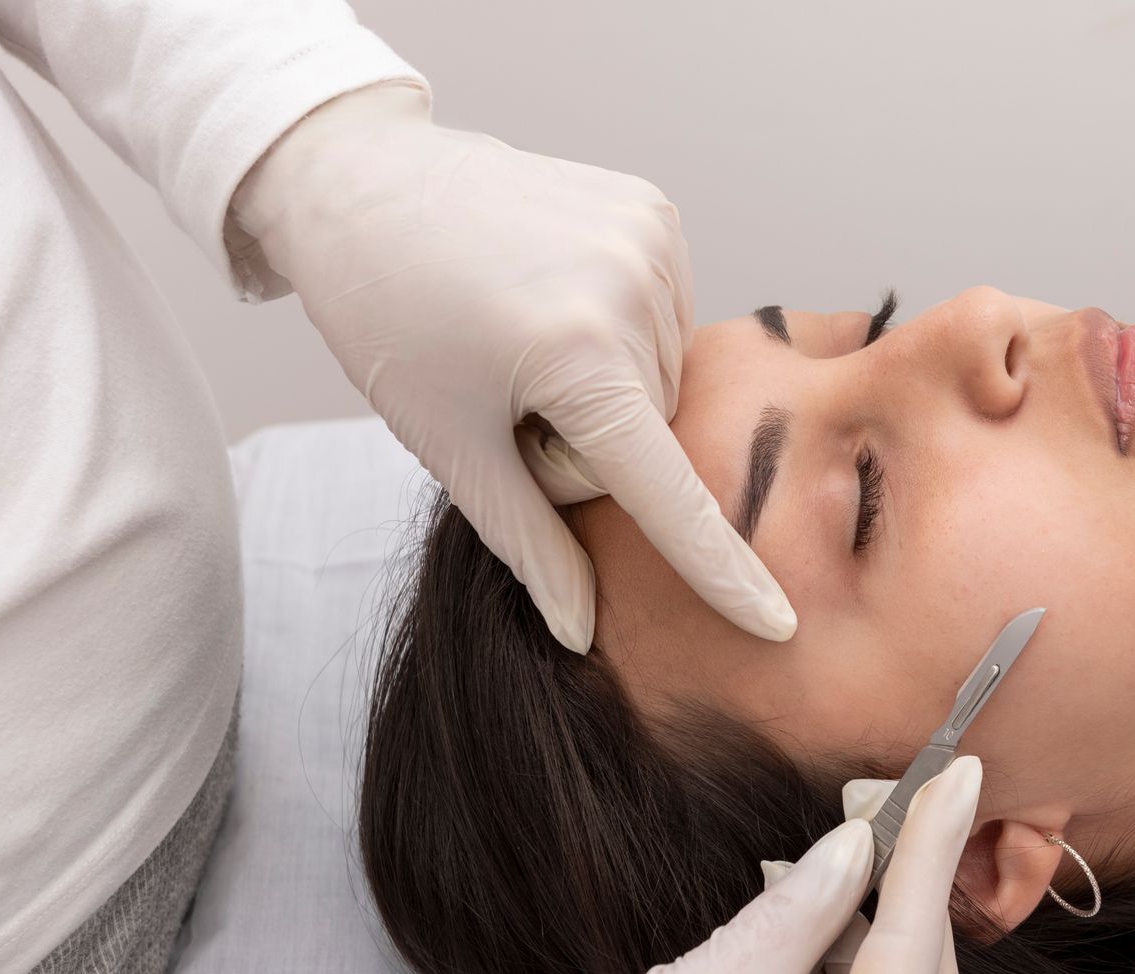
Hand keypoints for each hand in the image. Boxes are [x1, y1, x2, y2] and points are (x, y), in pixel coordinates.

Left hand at [231, 83, 794, 650]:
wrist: (359, 181)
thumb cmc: (388, 316)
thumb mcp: (450, 444)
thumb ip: (530, 545)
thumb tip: (584, 632)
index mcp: (576, 354)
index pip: (668, 492)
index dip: (720, 570)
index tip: (775, 624)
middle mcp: (630, 286)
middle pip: (652, 436)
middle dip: (592, 444)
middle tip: (510, 397)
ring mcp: (650, 238)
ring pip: (663, 382)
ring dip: (607, 389)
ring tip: (527, 340)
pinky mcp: (654, 210)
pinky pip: (665, 319)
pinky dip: (619, 332)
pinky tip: (557, 298)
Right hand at [447, 756, 980, 973]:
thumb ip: (802, 908)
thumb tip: (858, 844)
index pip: (913, 958)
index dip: (930, 856)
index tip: (957, 777)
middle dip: (912, 894)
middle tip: (916, 802)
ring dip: (869, 929)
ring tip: (851, 848)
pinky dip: (831, 970)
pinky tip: (810, 917)